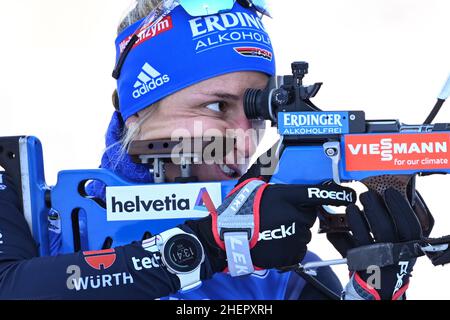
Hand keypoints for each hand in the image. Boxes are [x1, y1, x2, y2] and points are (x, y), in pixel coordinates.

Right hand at [186, 178, 355, 273]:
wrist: (227, 235)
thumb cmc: (240, 209)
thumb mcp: (256, 187)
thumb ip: (274, 180)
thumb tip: (277, 162)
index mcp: (287, 196)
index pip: (318, 193)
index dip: (337, 194)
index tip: (351, 195)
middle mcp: (294, 215)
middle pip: (309, 217)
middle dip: (298, 217)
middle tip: (278, 217)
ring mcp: (294, 235)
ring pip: (303, 234)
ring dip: (293, 232)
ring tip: (272, 231)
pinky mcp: (290, 252)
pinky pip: (298, 249)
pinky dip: (289, 246)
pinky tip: (273, 241)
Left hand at [328, 188, 426, 299]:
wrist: (381, 284)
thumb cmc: (390, 254)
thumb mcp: (401, 240)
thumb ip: (396, 220)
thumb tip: (387, 193)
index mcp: (409, 246)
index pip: (410, 226)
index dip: (400, 207)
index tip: (389, 191)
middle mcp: (394, 255)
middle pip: (384, 228)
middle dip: (373, 207)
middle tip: (366, 195)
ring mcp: (376, 260)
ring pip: (365, 237)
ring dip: (356, 217)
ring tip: (352, 206)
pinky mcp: (359, 265)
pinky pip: (349, 247)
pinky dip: (342, 233)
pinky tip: (342, 222)